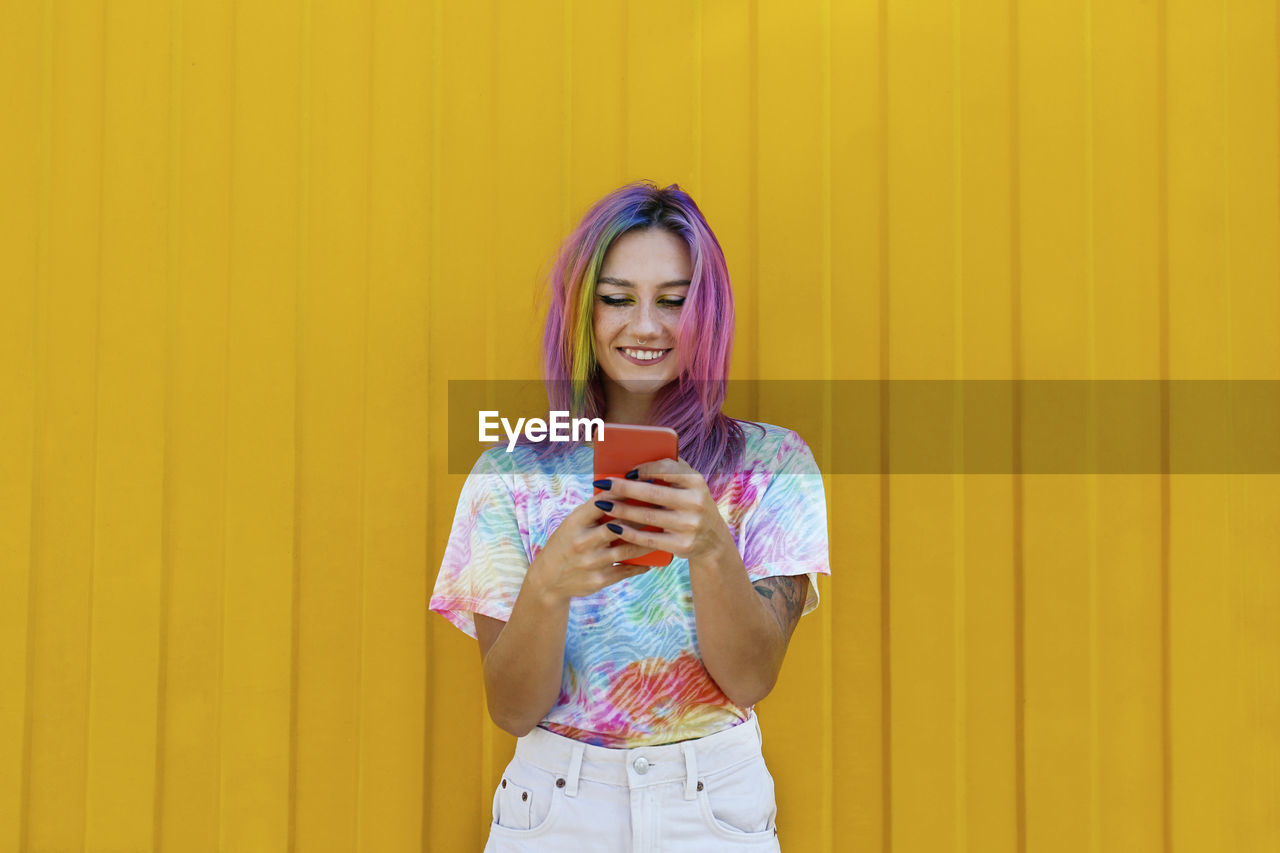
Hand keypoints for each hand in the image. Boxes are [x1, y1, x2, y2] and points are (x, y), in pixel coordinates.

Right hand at [526, 495, 657, 603]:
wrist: (548, 580)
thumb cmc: (566, 545)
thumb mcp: (571, 525)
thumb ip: (593, 513)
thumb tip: (622, 492)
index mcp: (574, 523)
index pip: (601, 503)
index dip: (623, 493)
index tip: (642, 485)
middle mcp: (582, 542)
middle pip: (619, 525)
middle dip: (641, 516)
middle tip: (661, 507)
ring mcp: (591, 562)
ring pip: (628, 548)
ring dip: (648, 540)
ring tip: (663, 532)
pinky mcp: (599, 580)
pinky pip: (626, 570)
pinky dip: (641, 565)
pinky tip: (653, 559)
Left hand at [593, 457, 734, 562]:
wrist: (714, 542)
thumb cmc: (692, 505)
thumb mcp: (691, 485)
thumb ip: (672, 470)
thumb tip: (636, 457)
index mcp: (696, 481)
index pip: (668, 469)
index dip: (645, 469)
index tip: (626, 471)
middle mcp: (696, 502)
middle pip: (653, 493)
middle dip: (623, 489)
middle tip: (602, 485)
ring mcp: (690, 525)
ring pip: (648, 517)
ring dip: (621, 511)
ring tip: (602, 505)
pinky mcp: (682, 545)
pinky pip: (649, 539)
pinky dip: (629, 533)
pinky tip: (614, 528)